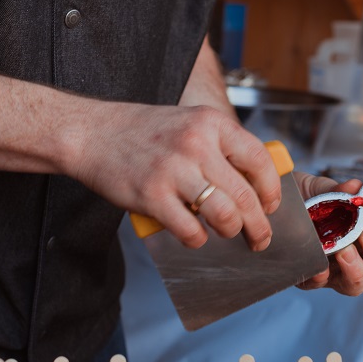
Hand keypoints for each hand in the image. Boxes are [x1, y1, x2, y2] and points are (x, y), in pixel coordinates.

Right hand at [69, 102, 281, 250]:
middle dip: (258, 225)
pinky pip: (190, 230)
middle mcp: (195, 144)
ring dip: (231, 231)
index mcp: (210, 123)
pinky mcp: (152, 196)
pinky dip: (198, 239)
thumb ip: (219, 147)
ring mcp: (173, 171)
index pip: (258, 160)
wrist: (92, 133)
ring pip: (224, 215)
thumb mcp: (189, 123)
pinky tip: (195, 234)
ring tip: (227, 232)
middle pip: (245, 195)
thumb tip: (252, 184)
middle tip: (260, 238)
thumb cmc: (143, 131)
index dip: (270, 190)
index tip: (270, 206)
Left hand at [293, 172, 362, 295]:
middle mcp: (357, 257)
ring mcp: (334, 271)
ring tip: (345, 251)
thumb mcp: (322, 189)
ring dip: (356, 270)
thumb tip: (356, 188)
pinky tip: (319, 265)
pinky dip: (321, 276)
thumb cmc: (306, 197)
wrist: (274, 203)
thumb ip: (341, 191)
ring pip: (356, 285)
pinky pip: (319, 284)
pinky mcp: (308, 278)